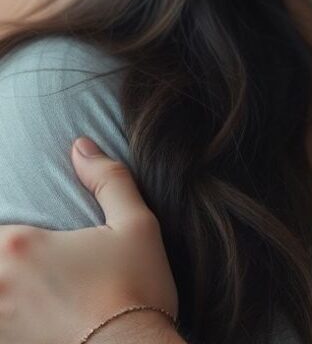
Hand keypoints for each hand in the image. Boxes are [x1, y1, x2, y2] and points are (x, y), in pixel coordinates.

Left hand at [0, 138, 178, 343]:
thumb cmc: (138, 288)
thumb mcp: (137, 224)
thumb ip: (108, 179)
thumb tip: (82, 145)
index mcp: (20, 247)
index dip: (6, 233)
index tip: (19, 238)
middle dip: (3, 260)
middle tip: (23, 259)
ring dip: (4, 292)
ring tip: (24, 292)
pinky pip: (0, 328)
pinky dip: (9, 321)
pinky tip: (28, 319)